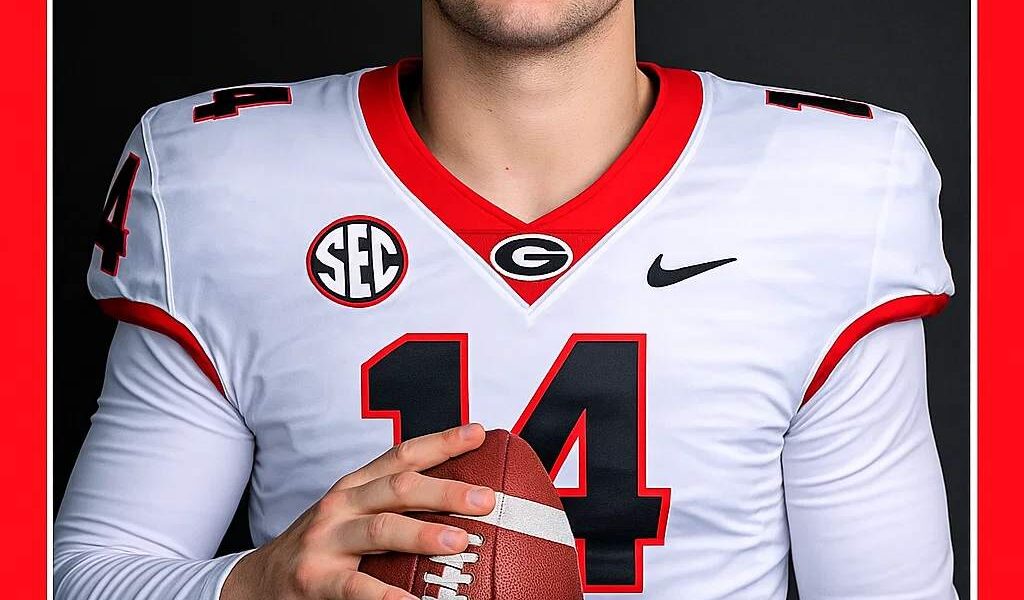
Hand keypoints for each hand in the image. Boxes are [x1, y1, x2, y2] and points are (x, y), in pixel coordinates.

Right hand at [221, 423, 495, 599]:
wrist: (256, 583)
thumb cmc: (322, 549)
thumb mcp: (352, 516)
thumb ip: (394, 507)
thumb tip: (460, 507)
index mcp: (355, 486)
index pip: (402, 455)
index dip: (442, 441)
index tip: (480, 433)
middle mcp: (341, 505)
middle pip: (399, 487)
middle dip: (445, 489)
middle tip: (486, 499)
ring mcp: (326, 541)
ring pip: (381, 528)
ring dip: (423, 532)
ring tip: (459, 541)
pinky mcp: (316, 580)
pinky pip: (358, 588)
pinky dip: (389, 597)